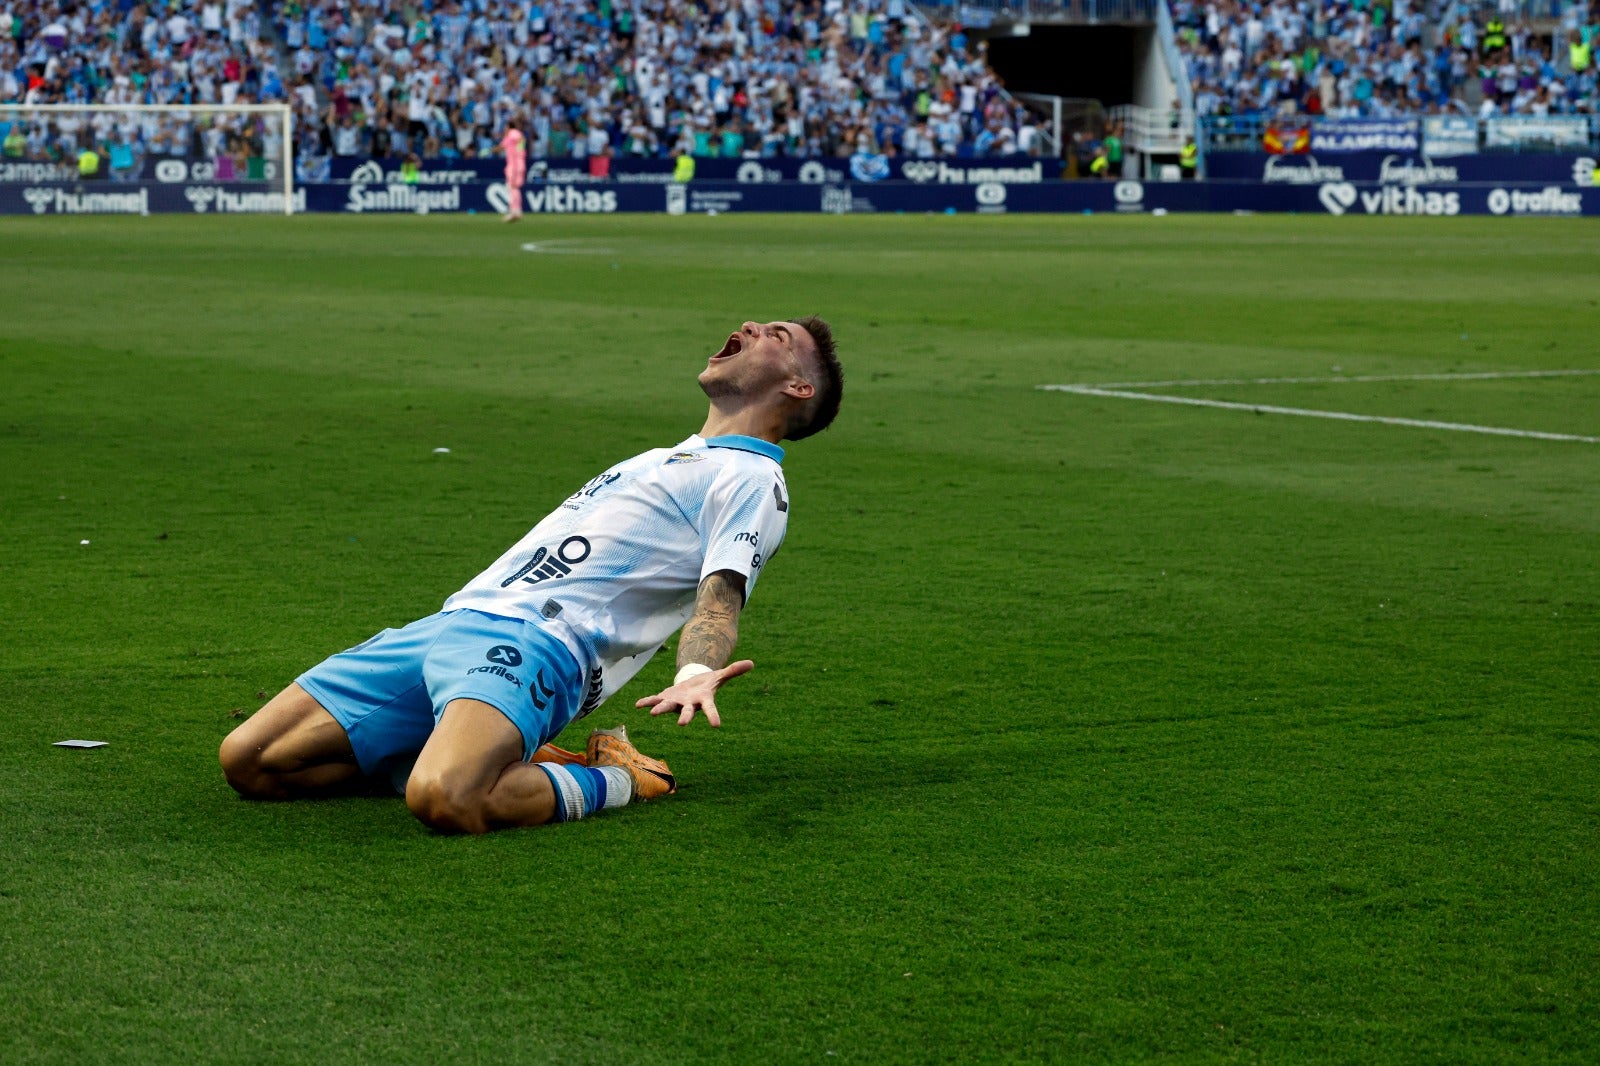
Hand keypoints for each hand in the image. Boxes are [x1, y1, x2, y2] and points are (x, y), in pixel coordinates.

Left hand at [635, 660, 753, 726]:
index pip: (710, 709)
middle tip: (682, 724)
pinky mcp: (666, 697)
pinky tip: (638, 705)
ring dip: (660, 709)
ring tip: (653, 713)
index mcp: (703, 700)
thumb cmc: (708, 683)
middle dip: (685, 717)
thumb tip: (752, 663)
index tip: (716, 725)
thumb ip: (734, 670)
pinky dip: (647, 702)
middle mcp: (689, 704)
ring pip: (668, 707)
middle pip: (688, 712)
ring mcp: (676, 702)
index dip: (713, 716)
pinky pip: (655, 700)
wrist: (693, 686)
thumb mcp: (720, 675)